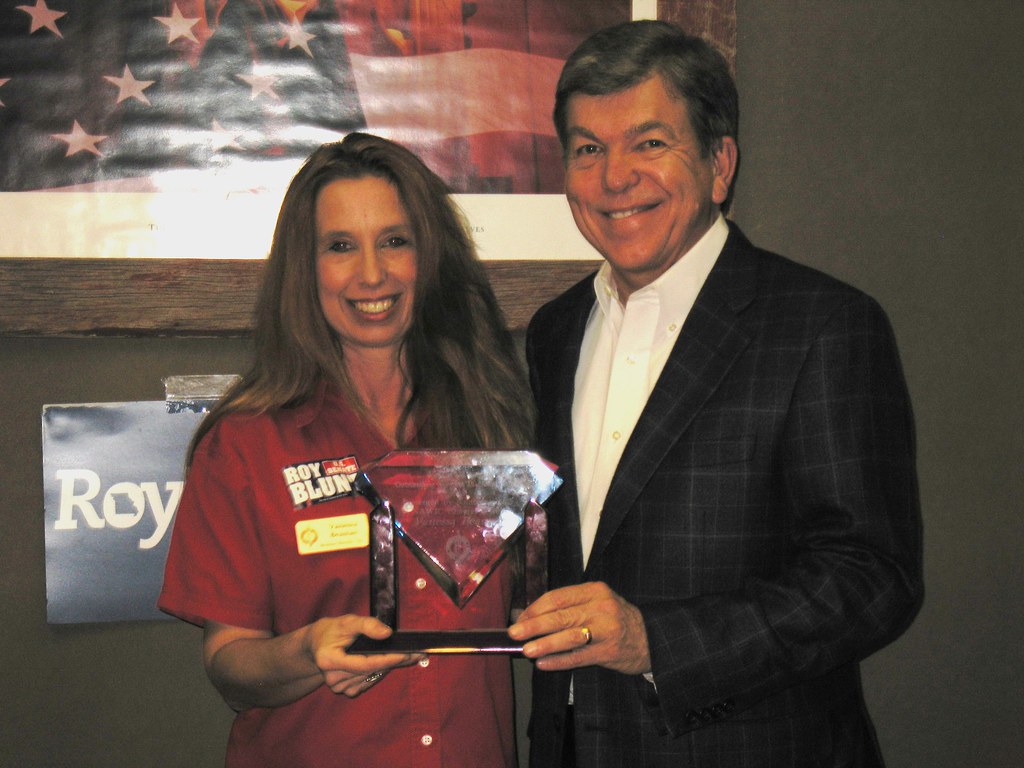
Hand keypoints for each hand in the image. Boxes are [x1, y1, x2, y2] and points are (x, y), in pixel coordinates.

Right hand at [307, 615, 421, 697]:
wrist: (317, 644)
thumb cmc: (332, 630)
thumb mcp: (348, 621)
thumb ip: (367, 625)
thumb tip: (387, 634)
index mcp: (329, 660)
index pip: (365, 664)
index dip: (388, 659)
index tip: (407, 655)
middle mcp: (333, 677)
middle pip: (371, 671)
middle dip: (395, 661)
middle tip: (418, 654)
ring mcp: (338, 686)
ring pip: (372, 677)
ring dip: (389, 667)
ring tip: (407, 656)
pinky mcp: (345, 690)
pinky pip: (367, 683)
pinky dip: (379, 673)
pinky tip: (386, 663)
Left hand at [508, 582, 650, 674]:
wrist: (651, 639)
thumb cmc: (615, 620)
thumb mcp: (596, 604)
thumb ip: (568, 607)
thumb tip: (528, 616)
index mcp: (595, 590)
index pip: (558, 596)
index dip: (536, 608)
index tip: (520, 618)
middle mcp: (601, 607)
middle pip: (561, 615)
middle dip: (534, 625)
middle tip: (514, 633)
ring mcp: (606, 629)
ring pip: (569, 636)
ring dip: (545, 643)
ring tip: (526, 650)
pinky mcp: (609, 651)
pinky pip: (579, 657)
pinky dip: (559, 661)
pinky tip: (544, 664)